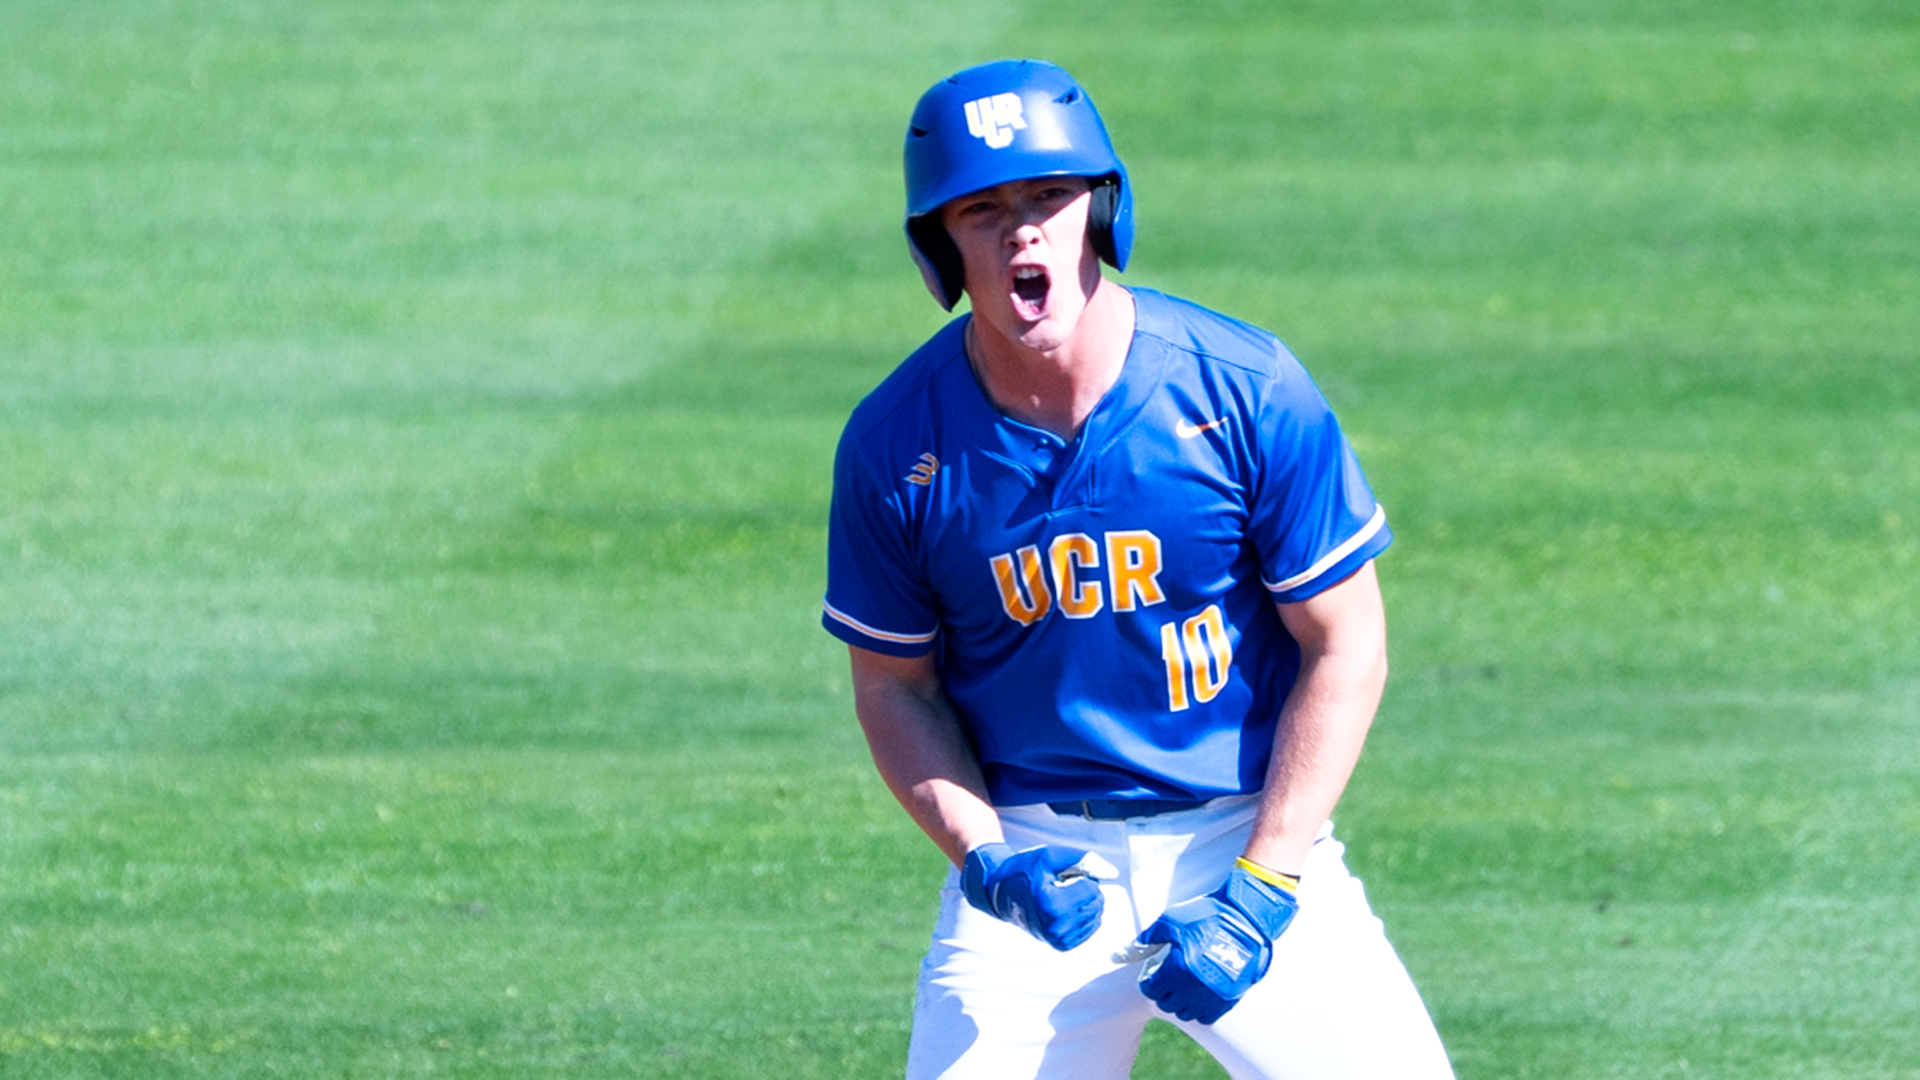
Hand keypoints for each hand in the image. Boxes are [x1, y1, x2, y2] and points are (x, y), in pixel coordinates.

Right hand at [961, 842, 1107, 950]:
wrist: (1002, 893)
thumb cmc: (1025, 872)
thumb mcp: (1051, 856)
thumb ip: (1084, 861)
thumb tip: (1111, 874)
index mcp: (1052, 904)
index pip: (1092, 889)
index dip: (1082, 877)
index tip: (1062, 877)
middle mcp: (1055, 926)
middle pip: (1096, 903)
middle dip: (1086, 890)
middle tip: (1062, 886)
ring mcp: (1058, 939)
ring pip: (1095, 916)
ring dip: (1083, 903)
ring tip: (1061, 897)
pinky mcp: (1060, 945)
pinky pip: (1089, 929)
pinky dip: (1082, 916)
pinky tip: (1065, 909)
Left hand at [1129, 864, 1298, 1023]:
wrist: (1245, 919)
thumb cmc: (1205, 916)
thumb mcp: (1170, 922)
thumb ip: (1144, 941)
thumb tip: (1119, 955)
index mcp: (1177, 968)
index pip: (1151, 990)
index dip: (1148, 983)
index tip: (1152, 975)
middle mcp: (1193, 988)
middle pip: (1167, 1004)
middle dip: (1162, 992)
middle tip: (1166, 980)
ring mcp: (1211, 996)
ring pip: (1185, 1013)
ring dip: (1180, 1003)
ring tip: (1182, 987)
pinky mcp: (1228, 999)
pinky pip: (1206, 1017)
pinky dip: (1199, 1009)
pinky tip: (1198, 994)